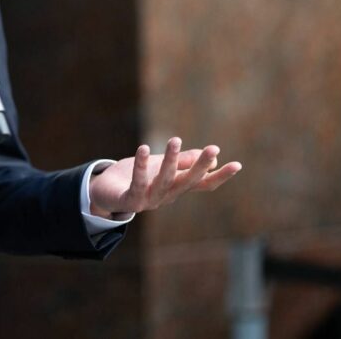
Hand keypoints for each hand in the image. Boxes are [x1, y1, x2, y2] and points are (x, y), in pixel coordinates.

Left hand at [88, 137, 241, 218]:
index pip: (201, 183)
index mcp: (175, 188)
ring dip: (171, 161)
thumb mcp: (160, 167)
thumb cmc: (133, 178)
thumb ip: (183, 162)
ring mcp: (149, 201)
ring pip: (163, 180)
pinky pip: (137, 183)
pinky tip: (143, 149)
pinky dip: (141, 166)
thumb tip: (210, 156)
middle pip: (187, 181)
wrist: (103, 194)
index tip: (237, 164)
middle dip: (200, 166)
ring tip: (175, 140)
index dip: (219, 176)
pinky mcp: (130, 201)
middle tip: (213, 149)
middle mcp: (166, 196)